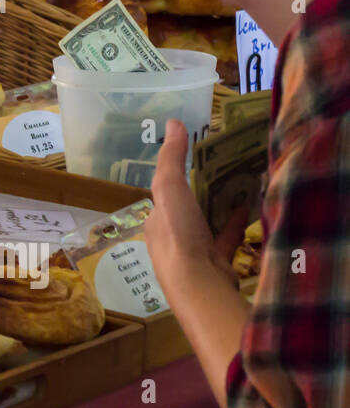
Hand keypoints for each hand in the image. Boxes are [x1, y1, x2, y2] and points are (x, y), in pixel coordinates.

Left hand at [145, 119, 242, 286]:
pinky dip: (237, 225)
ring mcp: (194, 255)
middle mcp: (170, 240)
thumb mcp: (170, 188)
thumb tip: (173, 122)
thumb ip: (172, 158)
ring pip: (207, 226)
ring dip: (219, 208)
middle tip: (223, 172)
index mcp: (155, 223)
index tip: (194, 164)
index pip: (163, 197)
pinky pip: (228, 240)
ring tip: (239, 185)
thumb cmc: (179, 233)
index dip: (175, 179)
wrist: (199, 284)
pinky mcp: (217, 264)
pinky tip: (251, 209)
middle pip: (186, 211)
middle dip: (200, 194)